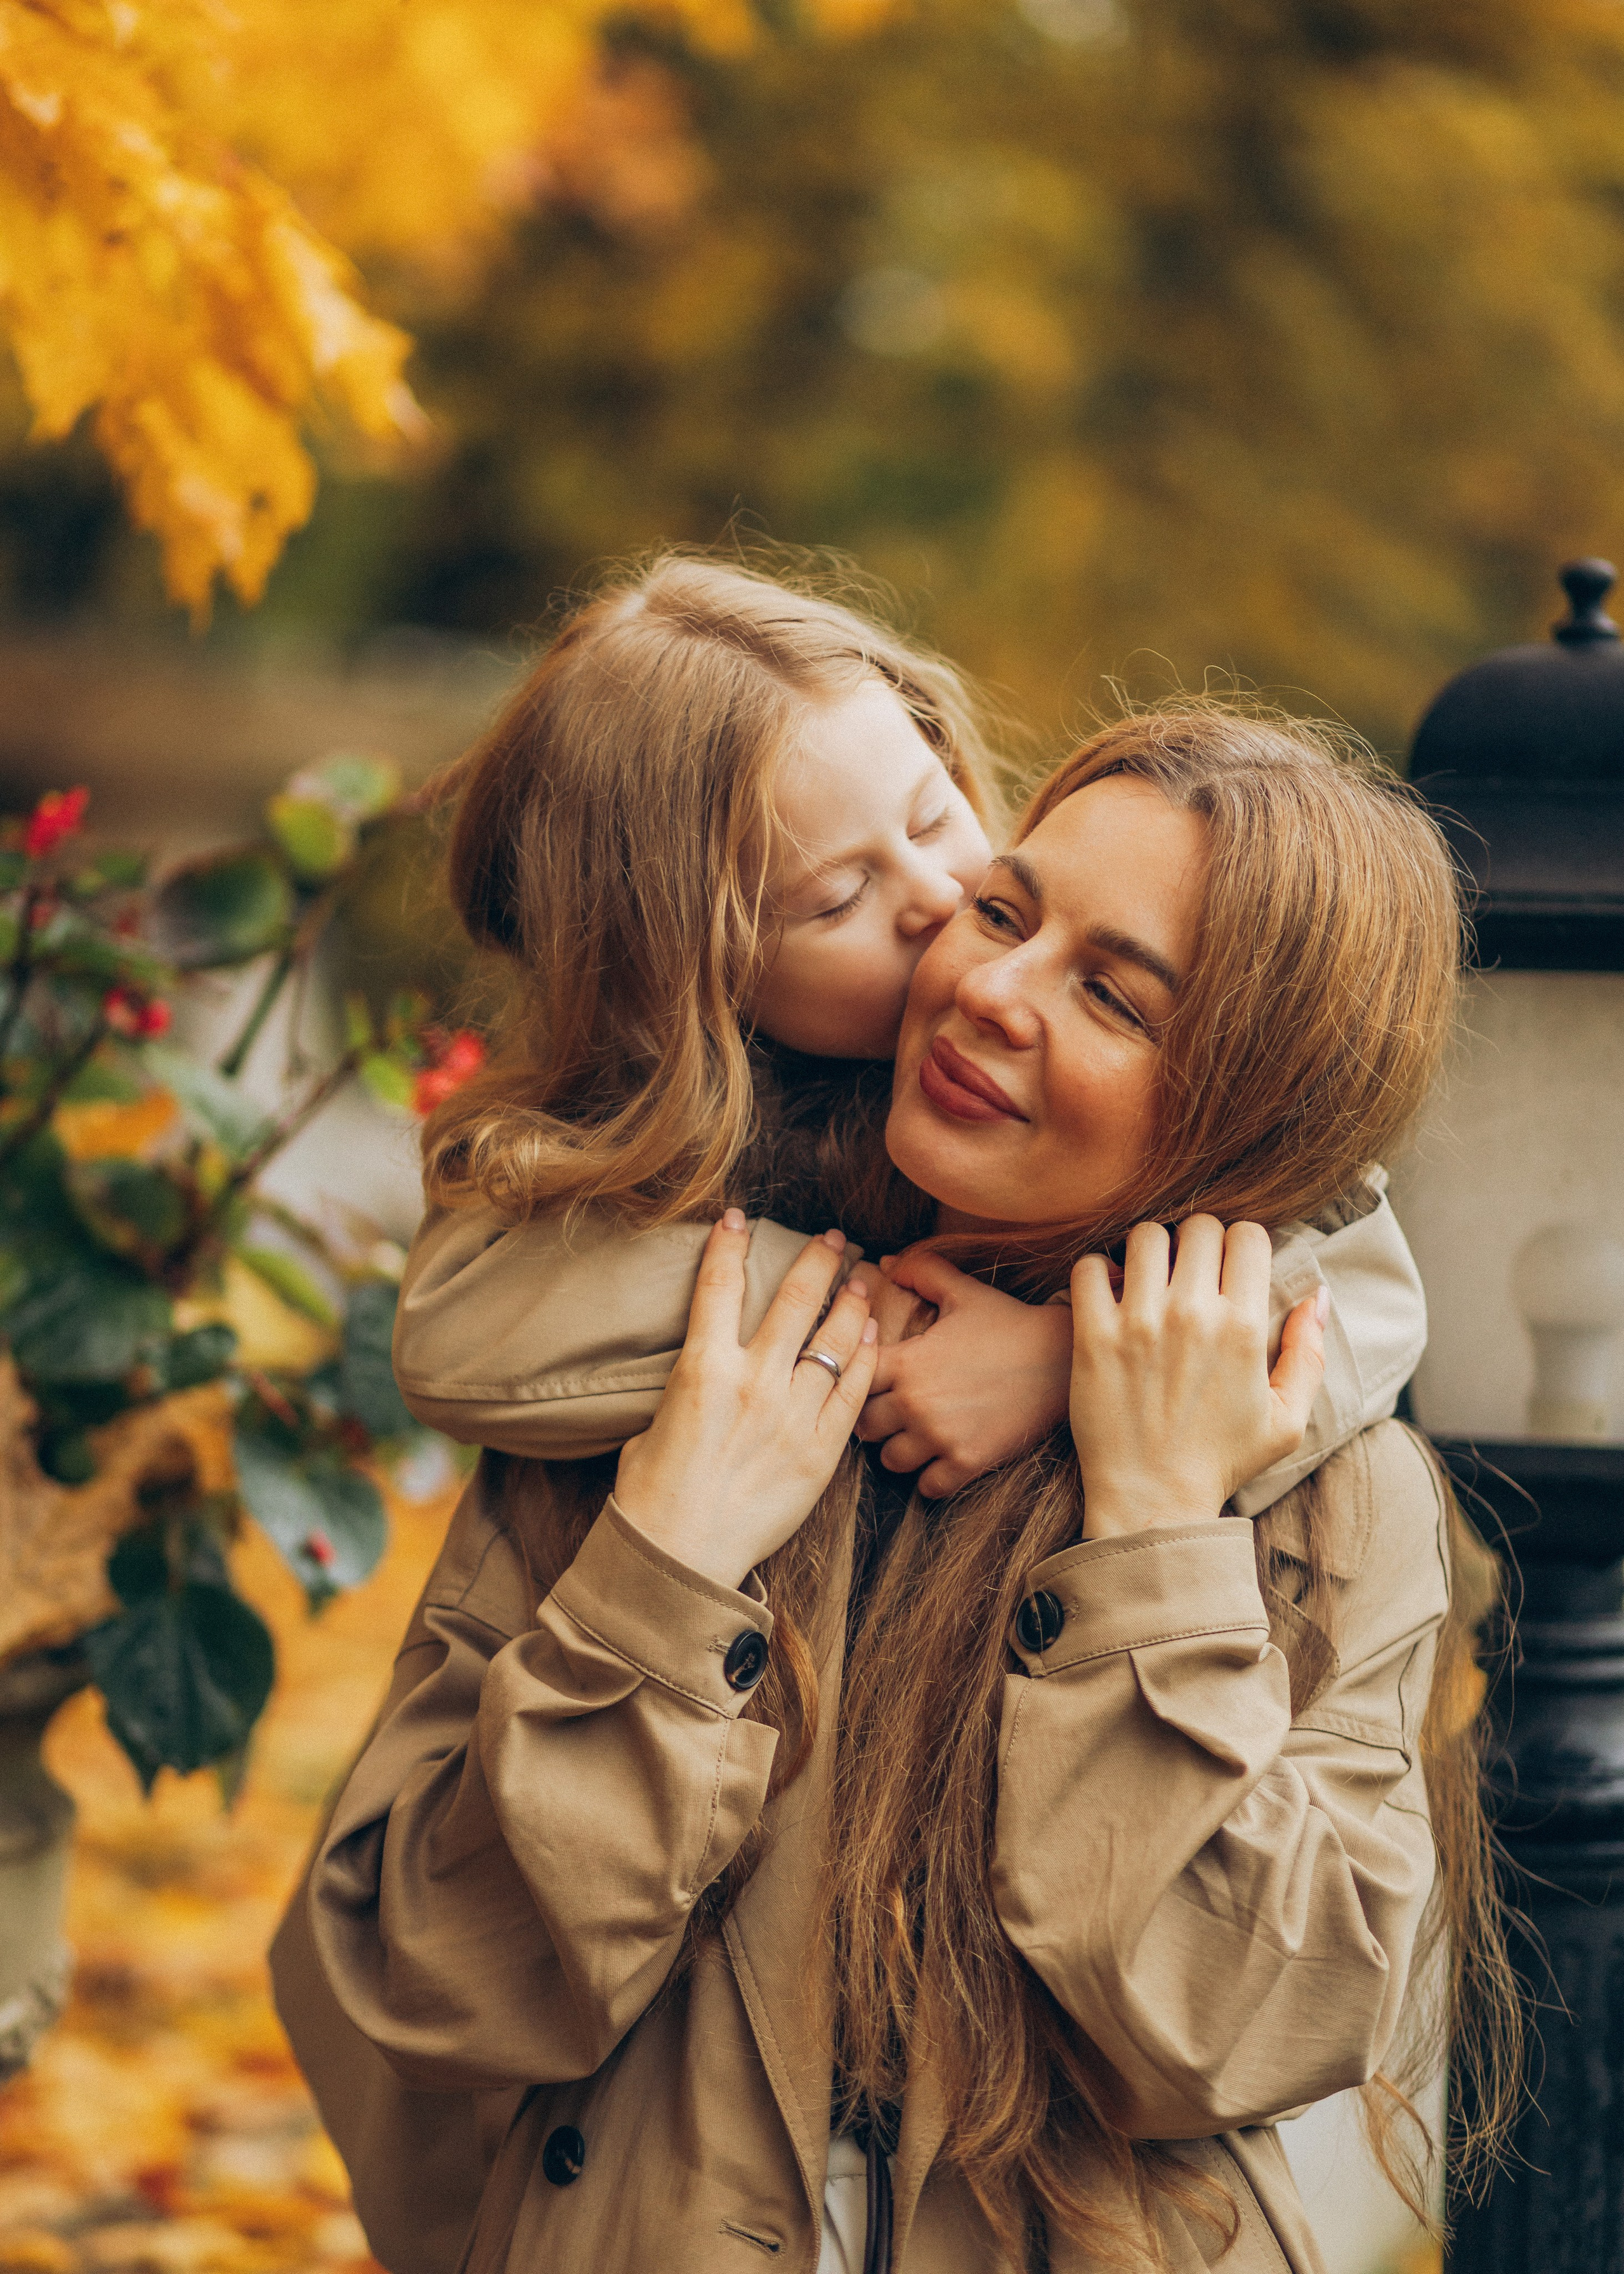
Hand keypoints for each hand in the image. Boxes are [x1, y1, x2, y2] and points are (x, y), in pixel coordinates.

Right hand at [613, 1212, 877, 1588]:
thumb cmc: (654, 1494)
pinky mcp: (821, 1453)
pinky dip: (868, 1359)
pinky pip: (854, 1394)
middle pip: (795, 1299)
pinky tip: (874, 1337)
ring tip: (864, 1281)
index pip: (718, 1286)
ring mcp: (792, 1416)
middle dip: (818, 1259)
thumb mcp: (656, 1420)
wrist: (679, 1557)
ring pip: (836, 1341)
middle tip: (835, 1239)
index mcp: (702, 1368)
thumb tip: (713, 1368)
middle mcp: (753, 1382)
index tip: (740, 1217)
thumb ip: (694, 1385)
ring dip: (852, 1303)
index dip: (730, 1243)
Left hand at [856, 1250, 1072, 1497]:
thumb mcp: (962, 1290)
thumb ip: (919, 1271)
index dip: (859, 1378)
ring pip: (891, 1460)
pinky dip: (931, 1476)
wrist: (1061, 1357)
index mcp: (907, 1362)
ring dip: (899, 1449)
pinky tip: (942, 1458)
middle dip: (875, 1418)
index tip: (876, 1379)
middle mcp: (916, 1403)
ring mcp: (941, 1437)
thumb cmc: (1008, 1322)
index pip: (853, 1379)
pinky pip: (928, 1486)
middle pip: (864, 1426)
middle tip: (892, 1411)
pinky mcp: (967, 1462)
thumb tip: (885, 1261)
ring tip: (915, 1435)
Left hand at [1068, 1217, 1325, 1538]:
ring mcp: (1138, 1322)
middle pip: (1198, 1226)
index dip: (1242, 1244)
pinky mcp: (1092, 1336)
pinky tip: (1109, 1294)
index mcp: (1243, 1328)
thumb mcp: (1287, 1419)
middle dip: (1199, 1241)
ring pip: (1144, 1236)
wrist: (1152, 1503)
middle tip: (1190, 1271)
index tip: (1231, 1267)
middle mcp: (1192, 1315)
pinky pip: (1087, 1267)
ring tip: (1150, 1277)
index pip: (1247, 1235)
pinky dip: (1097, 1271)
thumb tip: (1319, 1294)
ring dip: (1150, 1250)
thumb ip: (1310, 1353)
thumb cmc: (1221, 1462)